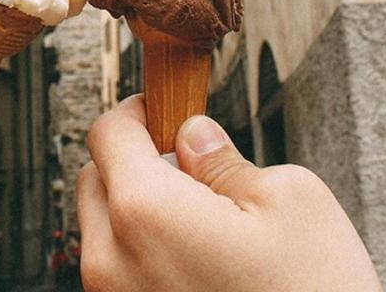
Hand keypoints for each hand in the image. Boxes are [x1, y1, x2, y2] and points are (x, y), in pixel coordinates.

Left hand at [78, 96, 380, 291]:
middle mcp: (112, 261)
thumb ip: (226, 160)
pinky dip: (143, 254)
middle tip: (189, 168)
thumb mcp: (290, 202)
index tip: (160, 111)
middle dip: (132, 161)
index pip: (108, 133)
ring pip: (102, 230)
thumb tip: (195, 139)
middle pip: (95, 179)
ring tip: (202, 224)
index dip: (137, 112)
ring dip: (136, 211)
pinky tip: (198, 262)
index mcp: (144, 212)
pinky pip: (118, 273)